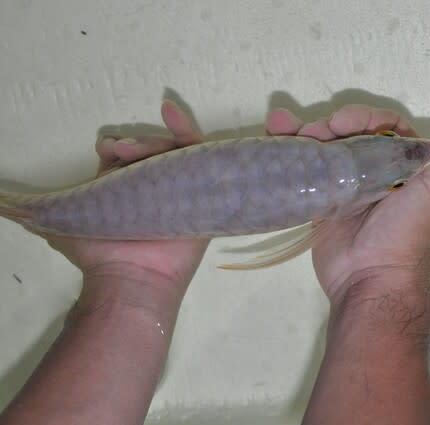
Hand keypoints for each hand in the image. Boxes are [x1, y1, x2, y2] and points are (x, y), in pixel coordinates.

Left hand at [44, 101, 209, 295]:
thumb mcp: (60, 224)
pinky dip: (185, 129)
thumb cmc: (99, 252)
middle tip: (121, 152)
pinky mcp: (200, 187)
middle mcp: (152, 186)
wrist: (132, 275)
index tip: (108, 151)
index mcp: (125, 190)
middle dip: (134, 145)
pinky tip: (170, 110)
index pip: (124, 157)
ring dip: (152, 141)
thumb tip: (3, 203)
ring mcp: (177, 186)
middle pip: (148, 150)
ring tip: (134, 150)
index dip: (116, 147)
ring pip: (168, 149)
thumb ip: (40, 209)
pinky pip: (197, 154)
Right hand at [266, 102, 429, 304]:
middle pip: (351, 133)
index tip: (345, 124)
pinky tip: (274, 133)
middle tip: (318, 132)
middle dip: (331, 124)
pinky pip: (308, 169)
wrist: (373, 278)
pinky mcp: (323, 202)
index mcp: (408, 165)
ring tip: (282, 125)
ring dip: (304, 130)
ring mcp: (347, 187)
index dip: (365, 118)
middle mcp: (378, 172)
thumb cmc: (413, 230)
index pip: (384, 126)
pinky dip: (290, 150)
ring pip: (326, 147)